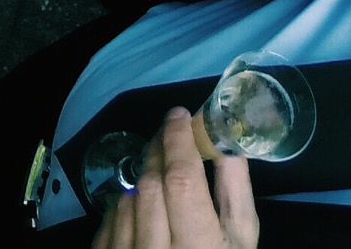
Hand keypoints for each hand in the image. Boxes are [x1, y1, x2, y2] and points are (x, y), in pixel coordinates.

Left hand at [90, 109, 257, 248]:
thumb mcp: (242, 243)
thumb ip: (236, 194)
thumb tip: (228, 142)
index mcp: (201, 247)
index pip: (181, 179)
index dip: (178, 140)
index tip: (179, 115)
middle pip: (151, 184)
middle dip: (160, 150)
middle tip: (169, 133)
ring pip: (127, 199)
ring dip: (144, 180)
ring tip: (162, 178)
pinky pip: (109, 220)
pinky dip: (125, 206)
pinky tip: (142, 209)